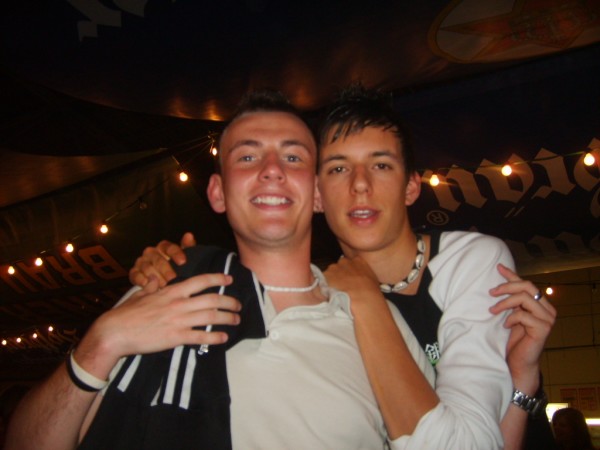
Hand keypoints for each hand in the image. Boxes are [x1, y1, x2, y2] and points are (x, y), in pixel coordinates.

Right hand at [78, 272, 240, 377]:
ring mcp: (178, 321)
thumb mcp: (140, 294)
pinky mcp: (175, 338)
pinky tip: (224, 338)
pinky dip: (215, 337)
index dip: (218, 279)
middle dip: (229, 301)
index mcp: (171, 291)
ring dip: (227, 318)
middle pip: (212, 299)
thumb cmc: (126, 313)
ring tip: (236, 320)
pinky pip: (201, 336)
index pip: (200, 281)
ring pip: (210, 317)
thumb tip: (154, 278)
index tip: (229, 279)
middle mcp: (178, 304)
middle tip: (238, 305)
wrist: (115, 333)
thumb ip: (151, 286)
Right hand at [129, 232, 195, 287]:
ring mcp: (141, 262)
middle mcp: (151, 252)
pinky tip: (149, 285)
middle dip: (166, 270)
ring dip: (156, 277)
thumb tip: (189, 235)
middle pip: (158, 260)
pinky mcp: (134, 272)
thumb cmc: (175, 266)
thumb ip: (188, 247)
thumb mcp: (184, 258)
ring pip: (147, 268)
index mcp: (163, 247)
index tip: (183, 262)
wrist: (161, 278)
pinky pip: (135, 274)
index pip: (169, 248)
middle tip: (173, 278)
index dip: (176, 254)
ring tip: (164, 285)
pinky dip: (141, 280)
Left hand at [324, 256, 383, 312]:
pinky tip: (330, 294)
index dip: (347, 272)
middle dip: (338, 275)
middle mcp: (345, 262)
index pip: (349, 263)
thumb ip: (363, 275)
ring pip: (329, 274)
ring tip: (336, 292)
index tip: (348, 279)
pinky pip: (322, 282)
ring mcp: (334, 268)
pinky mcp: (325, 277)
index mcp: (358, 261)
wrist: (363, 299)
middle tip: (342, 286)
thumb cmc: (371, 292)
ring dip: (331, 281)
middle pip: (338, 266)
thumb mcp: (372, 279)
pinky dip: (324, 287)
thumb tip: (360, 280)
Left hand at [489, 264, 555, 392]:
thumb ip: (511, 300)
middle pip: (527, 286)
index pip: (527, 284)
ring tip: (493, 311)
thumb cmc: (513, 339)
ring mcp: (548, 319)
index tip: (498, 267)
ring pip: (524, 298)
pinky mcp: (543, 329)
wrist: (517, 362)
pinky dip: (510, 318)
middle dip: (507, 286)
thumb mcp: (510, 314)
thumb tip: (499, 280)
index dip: (512, 275)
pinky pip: (523, 315)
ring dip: (505, 303)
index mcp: (541, 305)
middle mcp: (548, 310)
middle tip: (491, 292)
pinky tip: (505, 326)